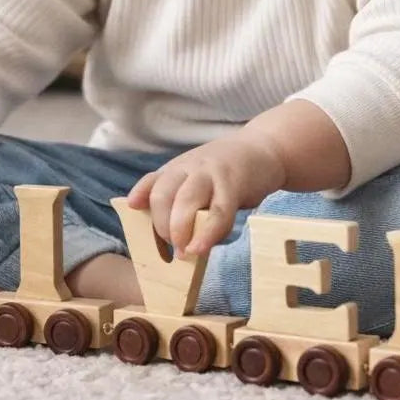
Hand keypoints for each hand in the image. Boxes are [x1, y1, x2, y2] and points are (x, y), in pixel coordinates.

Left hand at [127, 135, 286, 258]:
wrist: (265, 148)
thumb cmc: (229, 171)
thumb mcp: (198, 177)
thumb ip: (180, 198)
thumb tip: (166, 237)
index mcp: (178, 169)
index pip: (151, 181)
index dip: (140, 196)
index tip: (134, 211)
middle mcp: (189, 168)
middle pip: (162, 194)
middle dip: (161, 225)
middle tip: (172, 247)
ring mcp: (210, 174)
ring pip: (185, 200)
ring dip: (179, 230)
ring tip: (184, 252)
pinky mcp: (233, 185)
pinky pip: (217, 212)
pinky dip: (207, 234)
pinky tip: (201, 248)